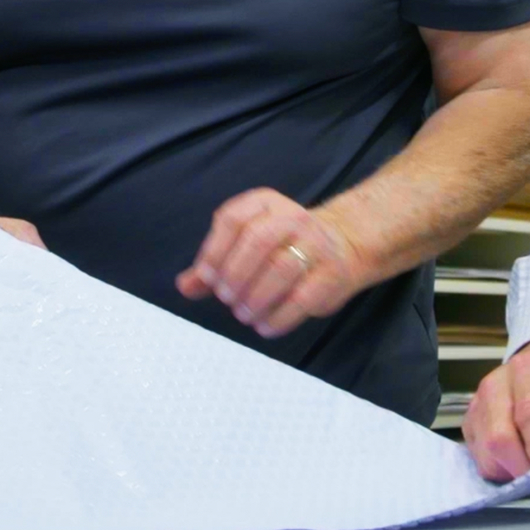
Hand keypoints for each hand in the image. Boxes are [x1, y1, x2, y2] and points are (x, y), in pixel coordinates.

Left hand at [176, 188, 366, 338]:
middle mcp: (292, 218)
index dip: (214, 250)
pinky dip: (278, 318)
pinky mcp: (332, 274)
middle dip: (236, 274)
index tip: (206, 277)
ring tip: (243, 314)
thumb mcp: (247, 244)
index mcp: (265, 203)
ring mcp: (316, 244)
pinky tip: (265, 326)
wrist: (344, 246)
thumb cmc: (283, 247)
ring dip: (255, 298)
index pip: (233, 218)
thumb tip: (185, 286)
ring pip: (281, 268)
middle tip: (226, 298)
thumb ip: (214, 263)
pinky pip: (302, 298)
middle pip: (258, 240)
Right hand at [464, 335, 529, 480]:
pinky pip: (478, 458)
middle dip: (523, 467)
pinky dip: (499, 469)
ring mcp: (477, 403)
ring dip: (510, 471)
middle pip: (498, 438)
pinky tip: (519, 462)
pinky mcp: (468, 421)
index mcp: (527, 370)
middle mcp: (495, 384)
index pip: (529, 415)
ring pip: (485, 452)